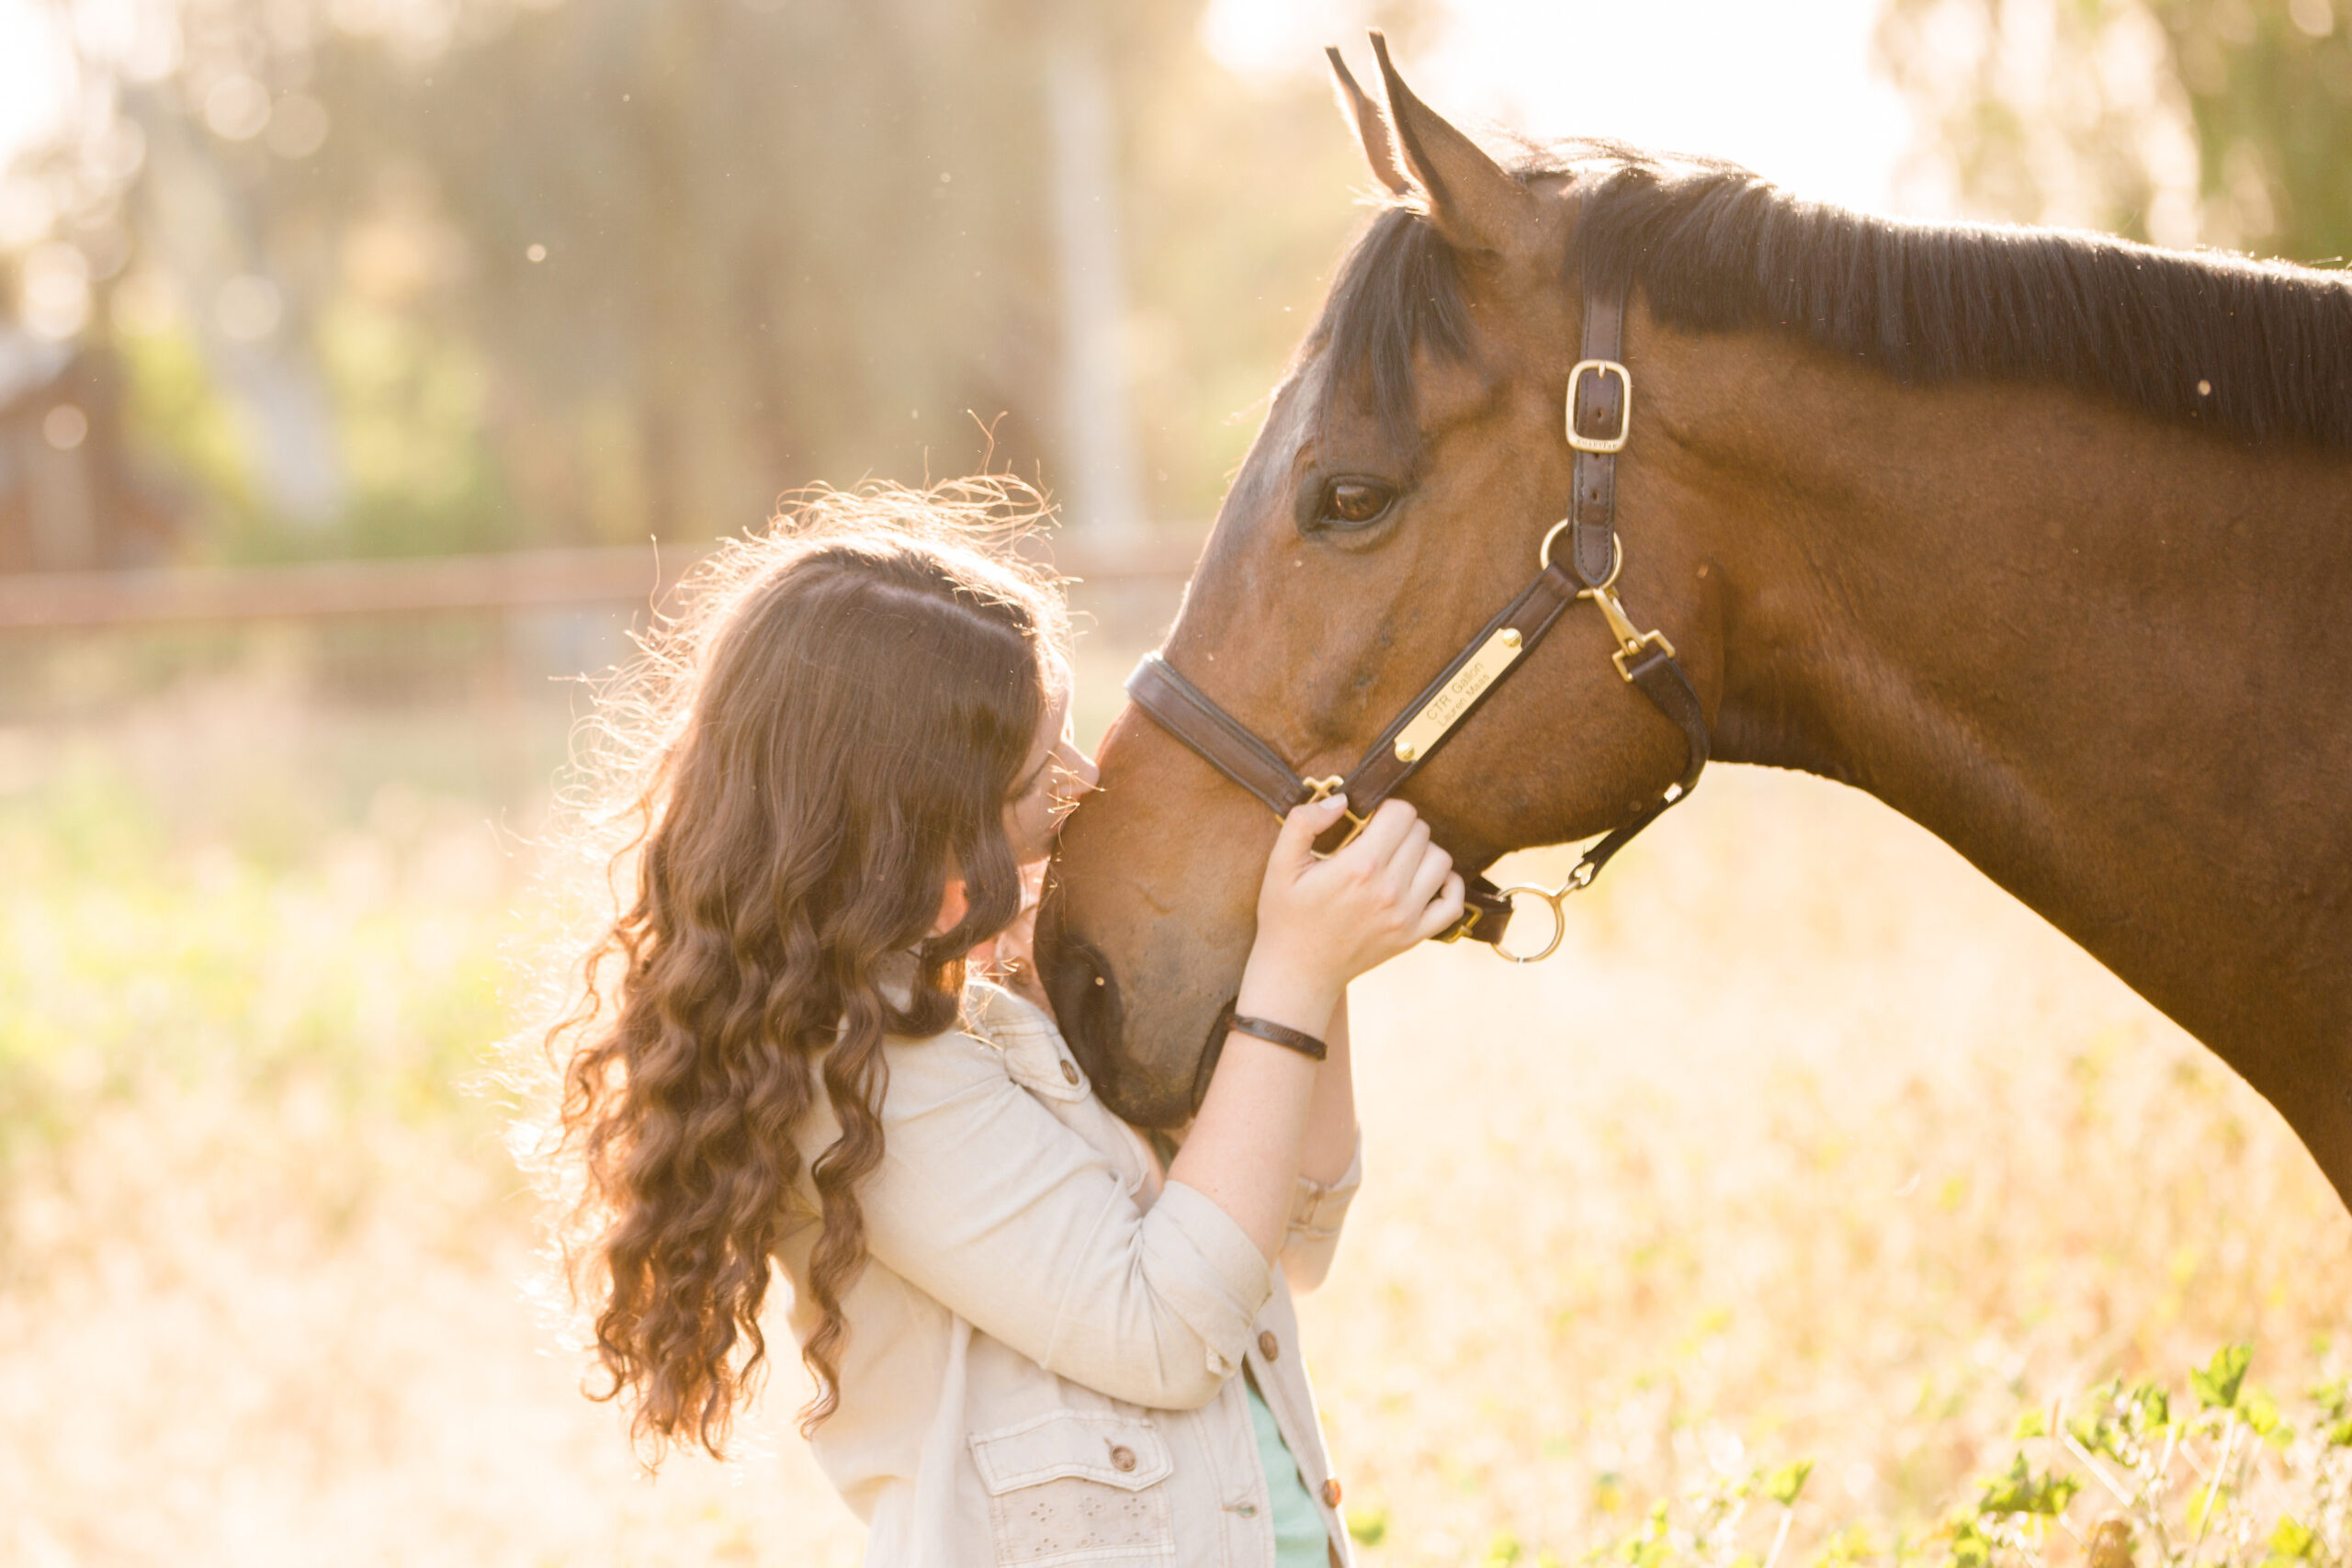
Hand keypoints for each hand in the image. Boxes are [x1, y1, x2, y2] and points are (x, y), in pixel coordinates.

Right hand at [1238, 796, 1464, 1031]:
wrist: (1298, 971)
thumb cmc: (1287, 916)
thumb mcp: (1279, 864)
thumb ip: (1304, 823)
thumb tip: (1342, 800)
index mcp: (1360, 867)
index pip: (1402, 813)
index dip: (1385, 808)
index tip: (1368, 820)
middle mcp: (1389, 890)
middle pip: (1421, 832)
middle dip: (1400, 828)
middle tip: (1376, 840)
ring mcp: (1406, 916)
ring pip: (1441, 860)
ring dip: (1422, 852)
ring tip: (1396, 859)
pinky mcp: (1414, 936)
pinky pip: (1453, 902)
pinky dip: (1448, 885)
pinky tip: (1425, 879)